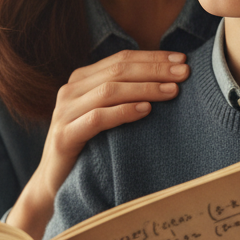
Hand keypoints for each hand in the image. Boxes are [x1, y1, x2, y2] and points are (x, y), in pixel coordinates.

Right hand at [8, 50, 188, 238]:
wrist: (55, 182)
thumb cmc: (89, 146)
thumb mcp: (105, 114)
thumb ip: (125, 94)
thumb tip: (168, 79)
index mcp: (81, 79)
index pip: (121, 59)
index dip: (153, 57)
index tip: (182, 60)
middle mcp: (70, 90)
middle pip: (118, 71)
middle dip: (154, 69)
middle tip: (184, 73)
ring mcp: (64, 112)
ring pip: (109, 91)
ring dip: (145, 88)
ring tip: (172, 91)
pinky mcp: (64, 136)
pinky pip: (97, 118)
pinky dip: (123, 112)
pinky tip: (146, 110)